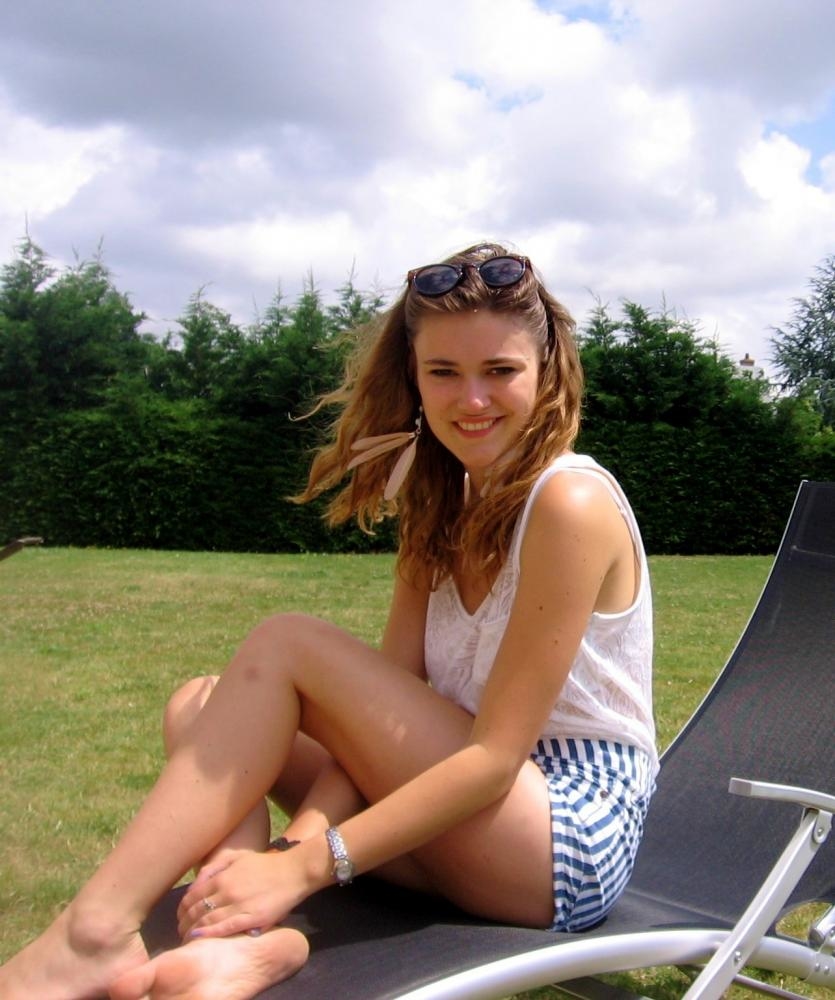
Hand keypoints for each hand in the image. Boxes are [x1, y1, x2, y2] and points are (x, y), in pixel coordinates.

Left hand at [177, 847, 298, 939]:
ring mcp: (239, 905)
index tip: (180, 917)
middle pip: (196, 910)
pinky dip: (208, 935)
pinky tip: (199, 938)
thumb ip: (215, 866)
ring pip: (207, 922)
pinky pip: (224, 929)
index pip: (192, 896)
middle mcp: (227, 890)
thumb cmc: (265, 865)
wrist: (294, 872)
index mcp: (223, 877)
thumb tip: (196, 883)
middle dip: (183, 922)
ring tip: (186, 939)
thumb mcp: (238, 857)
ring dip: (192, 931)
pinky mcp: (251, 918)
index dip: (182, 909)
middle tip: (180, 931)